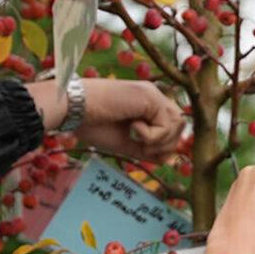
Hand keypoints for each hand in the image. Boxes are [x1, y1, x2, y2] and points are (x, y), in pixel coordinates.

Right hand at [30, 79, 184, 159]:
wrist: (74, 110)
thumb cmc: (92, 124)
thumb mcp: (123, 142)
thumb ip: (143, 149)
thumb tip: (164, 160)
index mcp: (146, 104)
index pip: (172, 126)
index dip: (166, 145)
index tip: (147, 154)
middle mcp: (152, 96)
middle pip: (180, 125)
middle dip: (167, 145)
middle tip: (144, 150)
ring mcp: (152, 94)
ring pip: (177, 124)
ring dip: (160, 141)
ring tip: (138, 140)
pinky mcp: (149, 96)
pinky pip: (165, 124)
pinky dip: (151, 136)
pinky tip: (133, 128)